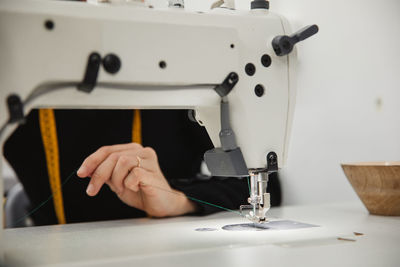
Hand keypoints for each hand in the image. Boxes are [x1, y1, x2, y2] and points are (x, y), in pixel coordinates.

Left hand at [76, 143, 196, 216]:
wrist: (161, 205)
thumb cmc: (141, 192)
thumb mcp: (118, 182)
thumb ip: (105, 174)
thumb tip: (86, 171)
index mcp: (132, 150)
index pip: (107, 150)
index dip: (91, 161)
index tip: (81, 173)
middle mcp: (142, 151)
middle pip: (112, 156)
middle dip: (98, 174)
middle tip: (91, 190)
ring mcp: (149, 160)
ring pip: (121, 162)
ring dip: (116, 179)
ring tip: (122, 189)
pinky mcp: (152, 172)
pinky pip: (133, 175)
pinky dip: (129, 184)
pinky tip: (136, 188)